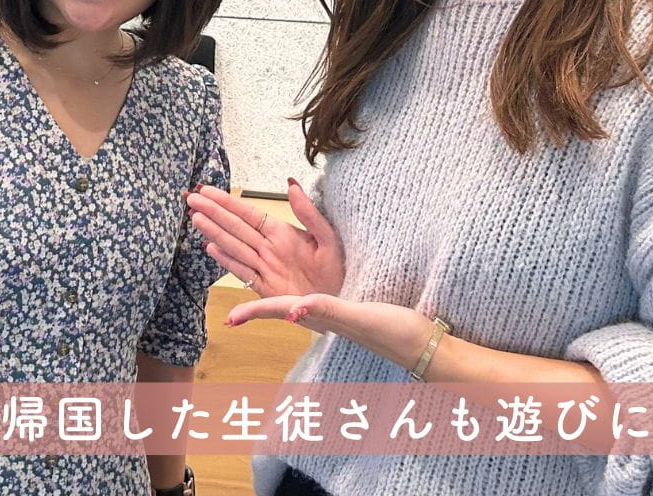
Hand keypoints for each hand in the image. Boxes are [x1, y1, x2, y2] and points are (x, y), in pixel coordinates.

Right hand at [185, 179, 343, 297]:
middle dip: (213, 212)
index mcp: (283, 233)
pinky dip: (226, 260)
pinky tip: (211, 248)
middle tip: (191, 197)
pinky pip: (242, 271)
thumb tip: (292, 184)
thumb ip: (308, 213)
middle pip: (235, 227)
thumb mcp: (329, 237)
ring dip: (214, 232)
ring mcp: (265, 268)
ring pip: (234, 246)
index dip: (227, 202)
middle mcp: (269, 248)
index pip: (248, 214)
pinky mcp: (265, 289)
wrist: (345, 301)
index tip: (208, 190)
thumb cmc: (340, 269)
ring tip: (195, 217)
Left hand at [226, 293, 434, 370]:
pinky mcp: (347, 316)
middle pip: (279, 310)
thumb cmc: (395, 332)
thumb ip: (327, 311)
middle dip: (254, 311)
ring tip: (250, 309)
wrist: (424, 346)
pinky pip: (314, 308)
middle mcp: (322, 320)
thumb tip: (292, 312)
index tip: (229, 319)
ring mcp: (334, 319)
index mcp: (321, 317)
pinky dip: (297, 305)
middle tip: (230, 318)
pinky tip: (295, 307)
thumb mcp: (358, 317)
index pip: (278, 309)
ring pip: (293, 310)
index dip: (253, 311)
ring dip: (270, 307)